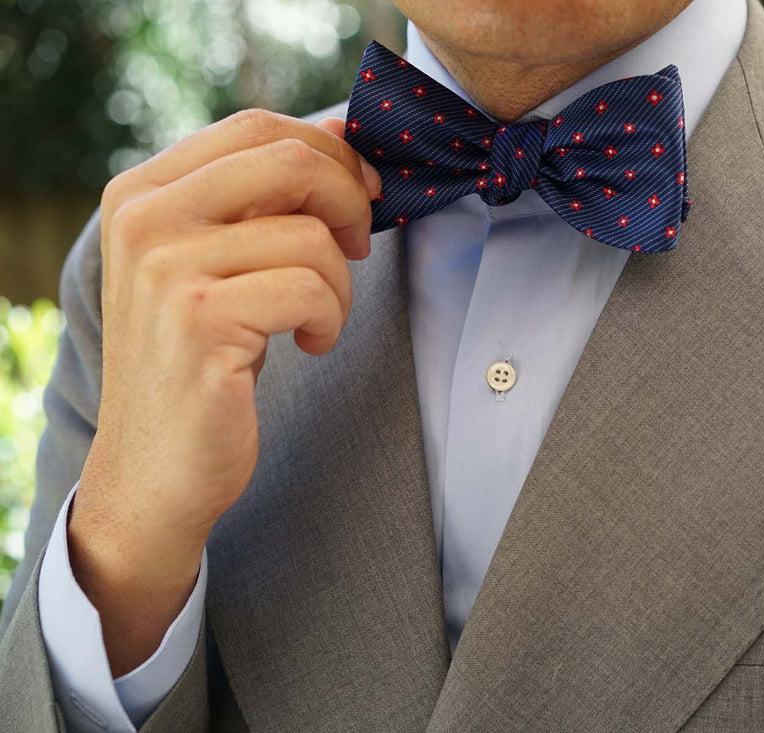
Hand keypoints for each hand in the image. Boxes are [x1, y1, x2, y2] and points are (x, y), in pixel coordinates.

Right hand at [66, 110, 378, 674]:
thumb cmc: (199, 359)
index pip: (257, 126)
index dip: (330, 152)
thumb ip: (259, 200)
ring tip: (317, 320)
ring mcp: (167, 269)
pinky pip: (313, 290)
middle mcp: (144, 218)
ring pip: (313, 237)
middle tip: (359, 249)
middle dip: (349, 203)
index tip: (364, 193)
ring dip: (341, 284)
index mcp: (142, 190)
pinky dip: (331, 321)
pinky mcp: (201, 322)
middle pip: (290, 161)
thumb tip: (345, 139)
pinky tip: (309, 345)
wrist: (156, 466)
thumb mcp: (214, 262)